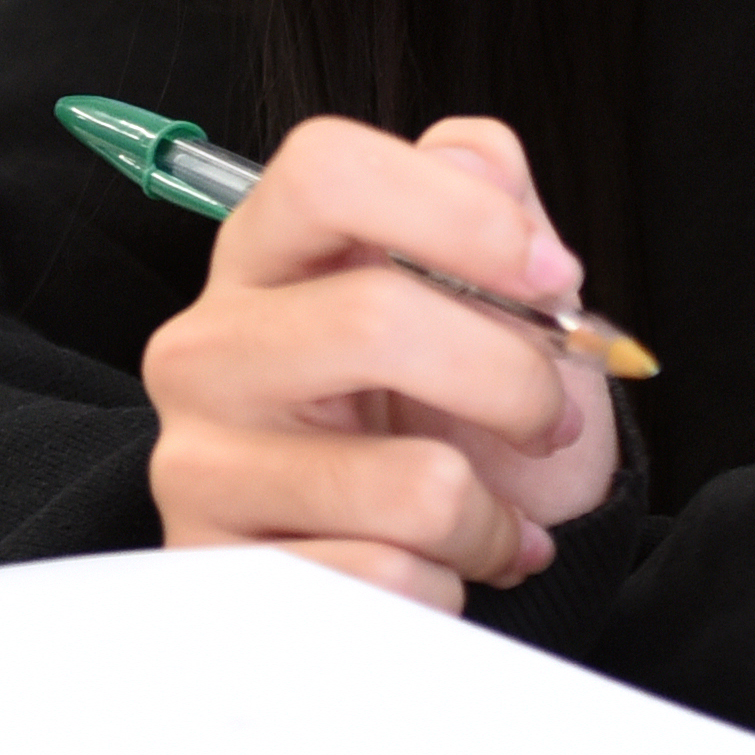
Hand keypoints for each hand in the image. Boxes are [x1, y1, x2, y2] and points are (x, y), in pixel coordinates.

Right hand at [137, 115, 618, 611]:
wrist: (404, 576)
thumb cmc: (437, 421)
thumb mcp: (484, 304)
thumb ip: (487, 202)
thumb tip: (478, 166)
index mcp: (267, 255)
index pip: (325, 170)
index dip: (459, 213)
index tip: (554, 277)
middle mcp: (209, 347)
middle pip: (375, 318)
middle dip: (513, 382)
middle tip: (548, 422)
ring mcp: (200, 464)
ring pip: (414, 486)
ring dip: (493, 518)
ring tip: (483, 517)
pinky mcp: (224, 577)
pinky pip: (394, 584)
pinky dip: (448, 589)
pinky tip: (429, 571)